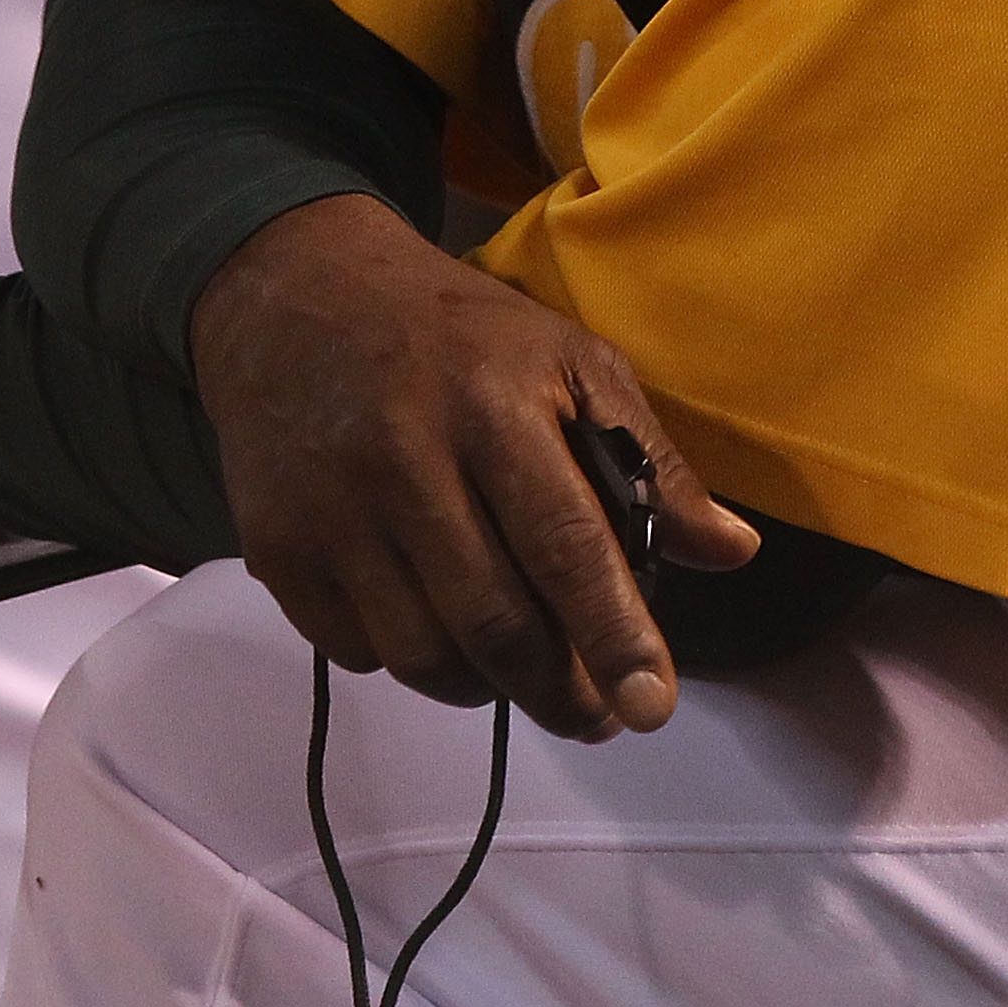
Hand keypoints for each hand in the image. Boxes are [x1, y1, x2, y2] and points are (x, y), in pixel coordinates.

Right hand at [189, 194, 758, 740]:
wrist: (296, 293)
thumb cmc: (459, 333)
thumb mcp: (567, 359)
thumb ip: (649, 457)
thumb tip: (733, 552)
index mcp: (493, 404)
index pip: (565, 542)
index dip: (613, 634)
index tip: (653, 707)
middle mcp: (406, 462)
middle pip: (494, 622)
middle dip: (561, 690)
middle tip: (601, 713)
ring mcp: (331, 512)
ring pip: (425, 656)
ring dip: (488, 684)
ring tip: (523, 663)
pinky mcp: (275, 549)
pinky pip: (359, 652)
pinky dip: (412, 660)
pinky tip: (440, 622)